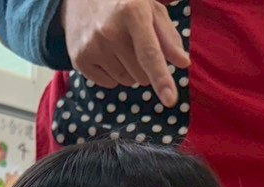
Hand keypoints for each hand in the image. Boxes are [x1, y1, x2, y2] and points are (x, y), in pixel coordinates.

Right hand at [60, 0, 188, 104]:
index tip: (170, 100)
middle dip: (145, 67)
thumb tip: (183, 63)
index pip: (150, 54)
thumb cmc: (125, 3)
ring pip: (126, 81)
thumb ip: (169, 37)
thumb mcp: (150, 10)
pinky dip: (113, 75)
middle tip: (135, 43)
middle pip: (141, 74)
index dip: (162, 78)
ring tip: (120, 47)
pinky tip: (107, 54)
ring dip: (130, 71)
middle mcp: (109, 30)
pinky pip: (109, 84)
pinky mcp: (80, 59)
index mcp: (132, 12)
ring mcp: (92, 46)